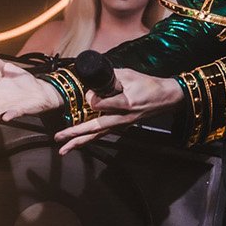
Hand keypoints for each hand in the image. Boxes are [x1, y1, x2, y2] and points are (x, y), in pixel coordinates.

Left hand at [54, 68, 183, 153]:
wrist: (167, 98)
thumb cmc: (149, 85)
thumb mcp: (130, 75)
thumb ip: (110, 78)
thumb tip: (93, 80)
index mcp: (125, 103)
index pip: (101, 104)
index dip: (91, 98)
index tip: (88, 92)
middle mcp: (122, 118)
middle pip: (95, 127)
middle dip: (75, 133)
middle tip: (59, 137)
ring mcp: (122, 124)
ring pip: (97, 135)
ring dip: (79, 142)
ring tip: (63, 149)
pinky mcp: (121, 126)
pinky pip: (103, 134)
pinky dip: (90, 139)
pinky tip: (78, 143)